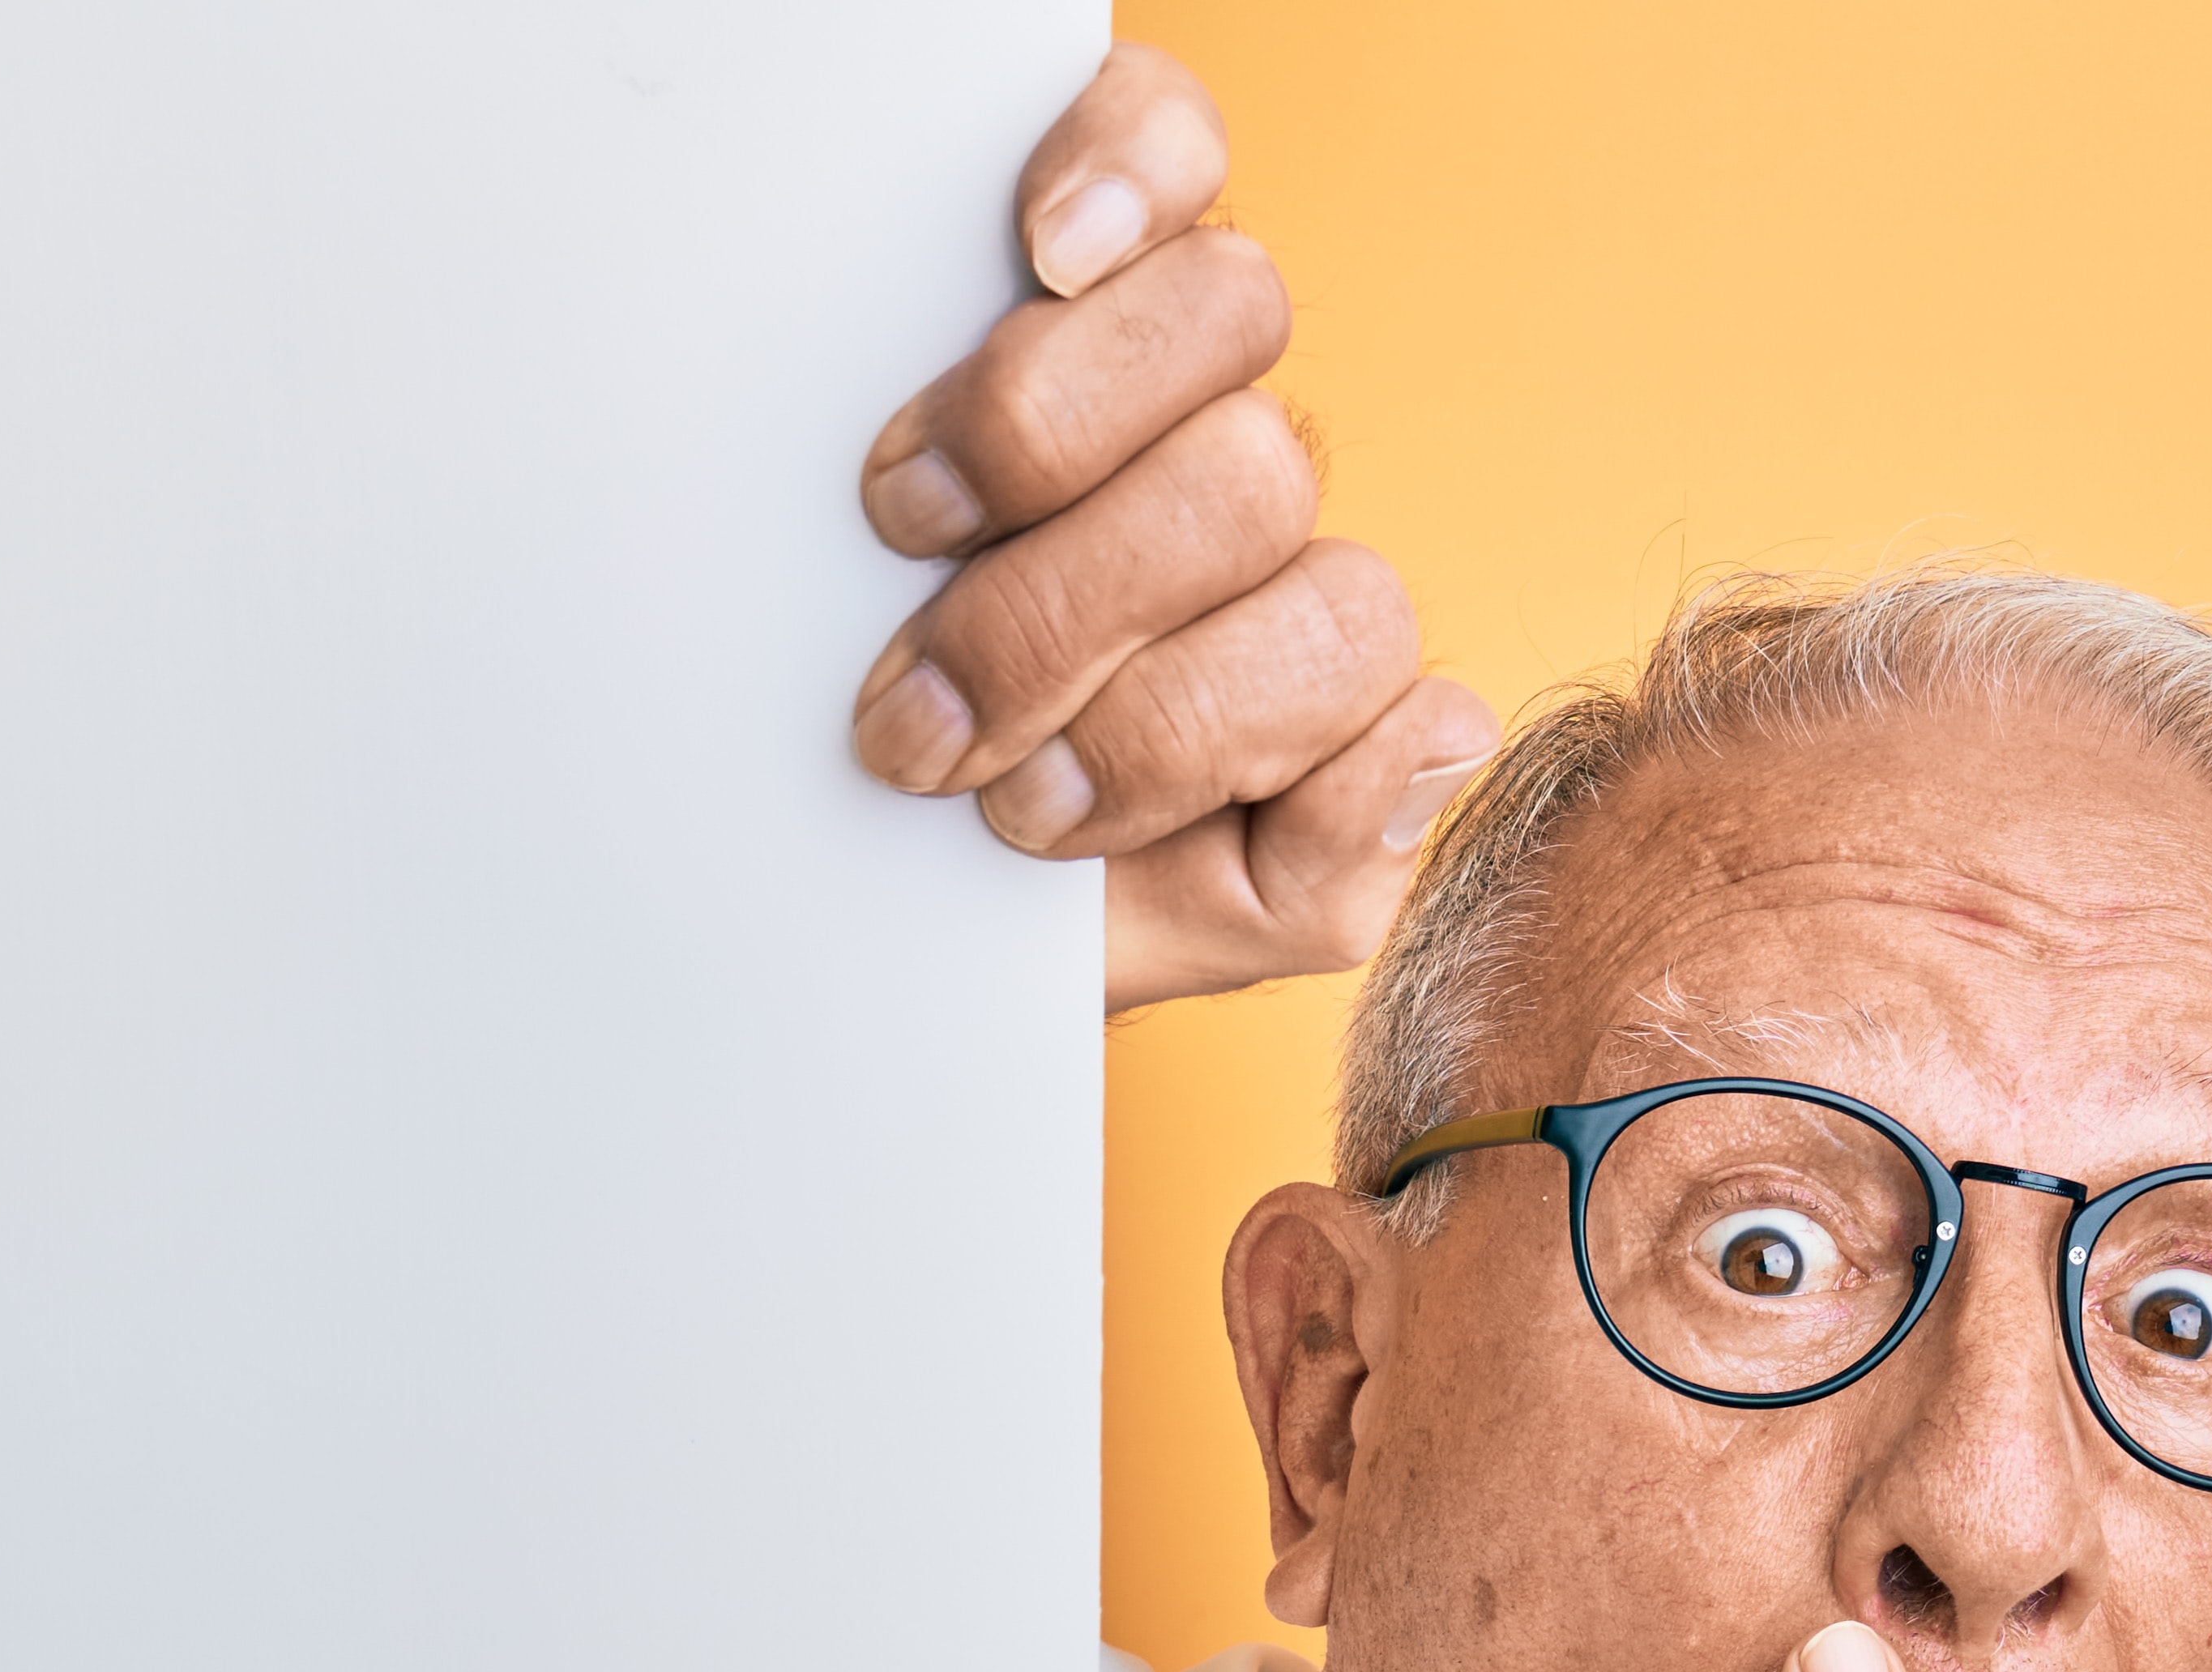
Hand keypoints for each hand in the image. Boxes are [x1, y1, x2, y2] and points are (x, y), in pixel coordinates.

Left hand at [848, 46, 1489, 1011]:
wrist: (886, 969)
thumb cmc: (847, 798)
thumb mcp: (794, 676)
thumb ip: (849, 571)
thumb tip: (1018, 503)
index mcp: (1080, 359)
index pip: (1168, 162)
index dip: (1130, 171)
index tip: (1037, 252)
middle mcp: (1208, 447)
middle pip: (1231, 381)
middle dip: (1054, 551)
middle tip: (910, 686)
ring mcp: (1301, 602)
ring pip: (1315, 570)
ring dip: (1145, 708)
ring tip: (999, 794)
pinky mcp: (1372, 763)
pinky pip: (1417, 735)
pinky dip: (1335, 787)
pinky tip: (1245, 825)